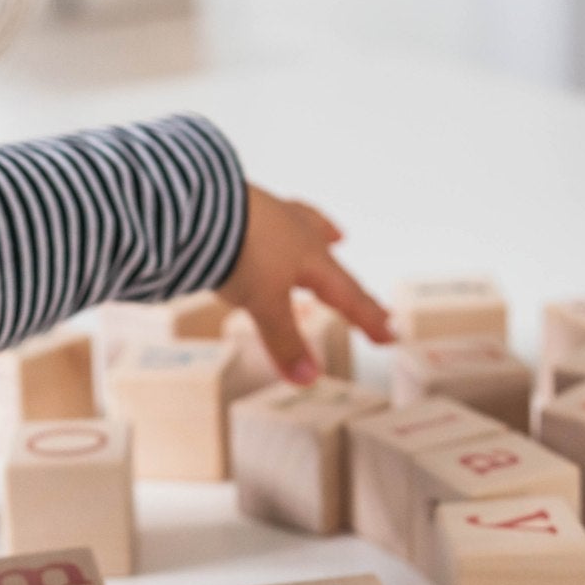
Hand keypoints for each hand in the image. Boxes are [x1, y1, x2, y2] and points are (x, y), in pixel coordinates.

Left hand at [217, 184, 394, 384]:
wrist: (196, 204)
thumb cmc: (241, 251)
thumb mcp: (264, 304)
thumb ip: (285, 341)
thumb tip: (308, 379)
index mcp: (311, 257)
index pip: (348, 295)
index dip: (368, 317)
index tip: (389, 334)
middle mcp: (297, 232)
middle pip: (331, 261)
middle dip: (348, 284)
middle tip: (367, 299)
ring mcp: (269, 214)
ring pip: (305, 227)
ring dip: (321, 238)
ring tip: (334, 236)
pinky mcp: (239, 204)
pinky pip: (272, 215)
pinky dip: (281, 221)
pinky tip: (273, 215)